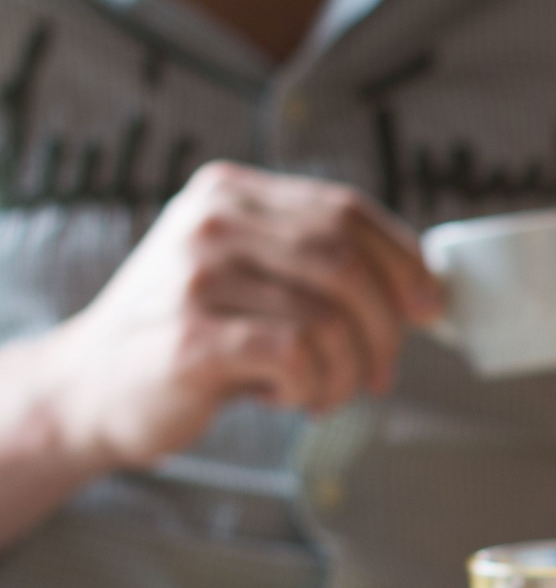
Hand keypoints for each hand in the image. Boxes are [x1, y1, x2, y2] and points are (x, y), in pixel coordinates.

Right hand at [44, 160, 441, 470]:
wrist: (92, 386)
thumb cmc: (195, 333)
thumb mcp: (250, 275)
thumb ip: (318, 264)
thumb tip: (426, 289)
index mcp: (231, 191)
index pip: (347, 210)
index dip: (405, 261)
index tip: (430, 307)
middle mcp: (211, 222)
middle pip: (348, 263)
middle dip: (387, 327)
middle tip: (383, 372)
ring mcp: (196, 275)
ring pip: (329, 318)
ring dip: (347, 370)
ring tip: (324, 391)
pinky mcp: (191, 336)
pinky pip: (297, 354)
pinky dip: (313, 385)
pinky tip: (288, 396)